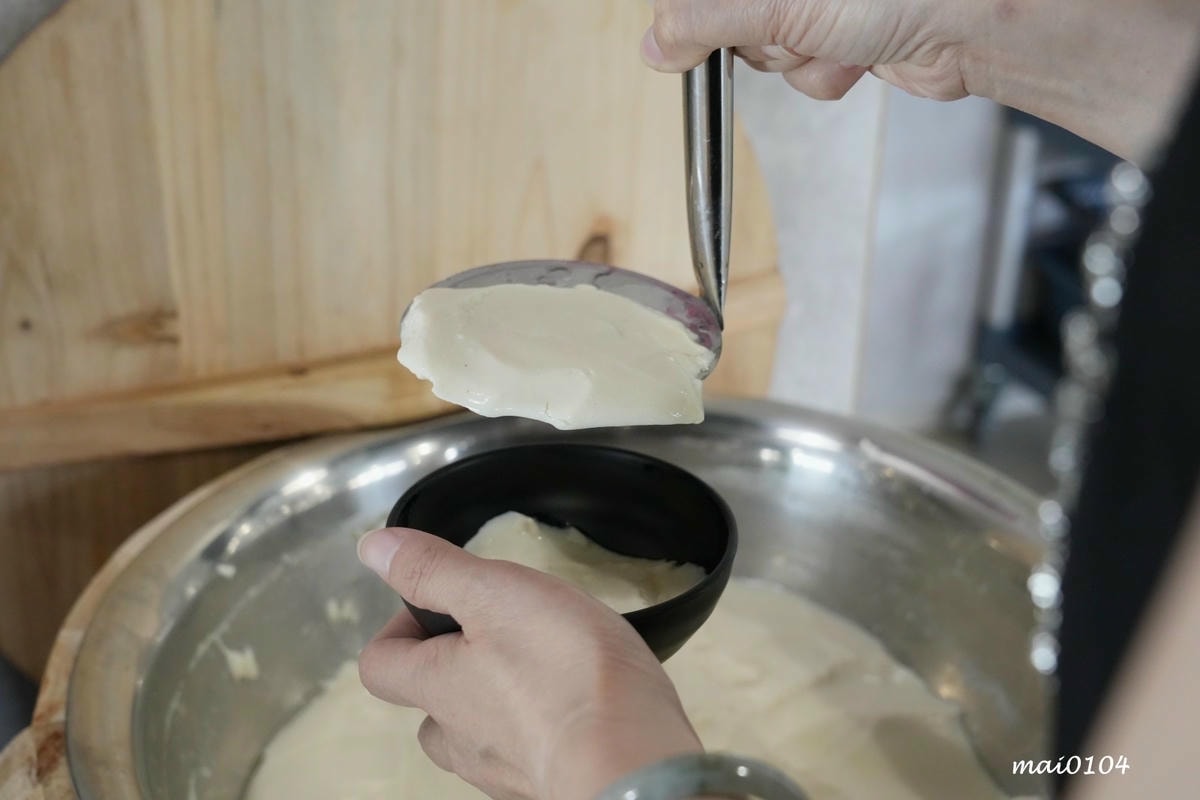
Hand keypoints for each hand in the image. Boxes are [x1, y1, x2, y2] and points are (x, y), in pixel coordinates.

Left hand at [356, 528, 703, 799]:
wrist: (635, 762)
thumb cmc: (564, 672)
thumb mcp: (494, 594)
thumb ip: (433, 570)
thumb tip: (372, 548)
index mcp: (438, 687)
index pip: (380, 665)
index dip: (398, 629)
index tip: (437, 603)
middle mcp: (462, 740)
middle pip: (430, 709)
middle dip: (451, 670)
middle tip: (497, 634)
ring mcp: (505, 771)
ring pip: (480, 736)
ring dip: (497, 703)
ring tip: (542, 669)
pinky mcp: (551, 782)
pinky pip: (531, 753)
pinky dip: (544, 727)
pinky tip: (581, 705)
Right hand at [642, 0, 979, 101]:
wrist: (976, 20)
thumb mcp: (777, 0)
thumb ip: (703, 19)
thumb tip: (655, 44)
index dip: (688, 13)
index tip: (685, 36)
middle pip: (723, 15)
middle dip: (759, 35)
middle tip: (795, 25)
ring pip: (764, 46)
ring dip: (797, 57)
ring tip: (839, 37)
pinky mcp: (839, 29)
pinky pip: (802, 66)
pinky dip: (826, 70)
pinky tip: (860, 53)